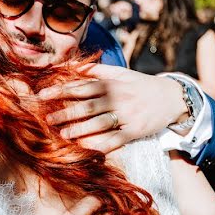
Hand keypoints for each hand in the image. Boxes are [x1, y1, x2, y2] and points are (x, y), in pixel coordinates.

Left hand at [40, 64, 186, 152]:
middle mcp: (118, 99)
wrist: (172, 97)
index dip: (60, 90)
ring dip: (81, 130)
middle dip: (66, 112)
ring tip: (63, 135)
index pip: (81, 86)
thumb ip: (97, 69)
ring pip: (100, 123)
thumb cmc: (141, 85)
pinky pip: (116, 140)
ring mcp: (127, 116)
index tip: (42, 95)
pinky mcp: (135, 131)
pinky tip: (88, 150)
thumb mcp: (121, 72)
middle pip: (88, 106)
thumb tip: (72, 65)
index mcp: (111, 83)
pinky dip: (102, 145)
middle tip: (48, 120)